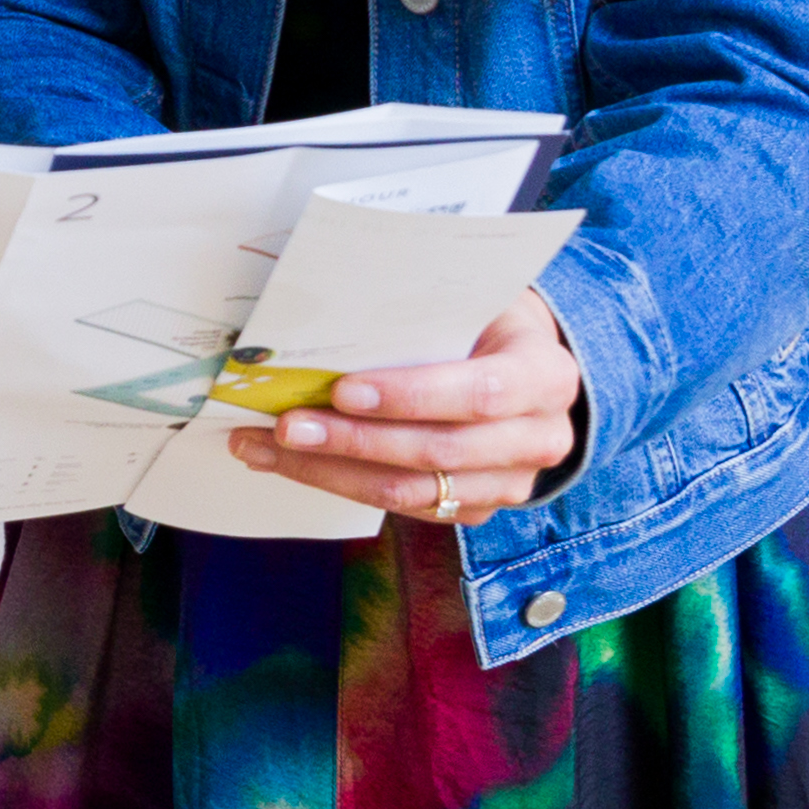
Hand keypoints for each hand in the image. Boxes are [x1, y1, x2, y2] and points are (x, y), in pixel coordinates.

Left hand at [233, 284, 583, 523]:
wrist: (520, 364)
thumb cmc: (481, 320)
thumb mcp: (467, 301)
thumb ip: (419, 312)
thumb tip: (327, 311)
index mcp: (544, 375)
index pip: (480, 393)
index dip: (409, 396)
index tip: (341, 390)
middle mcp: (539, 437)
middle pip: (438, 451)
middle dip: (352, 441)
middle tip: (285, 425)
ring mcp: (510, 481)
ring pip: (412, 490)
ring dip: (329, 471)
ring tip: (264, 448)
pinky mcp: (476, 507)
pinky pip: (403, 505)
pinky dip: (339, 484)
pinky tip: (288, 462)